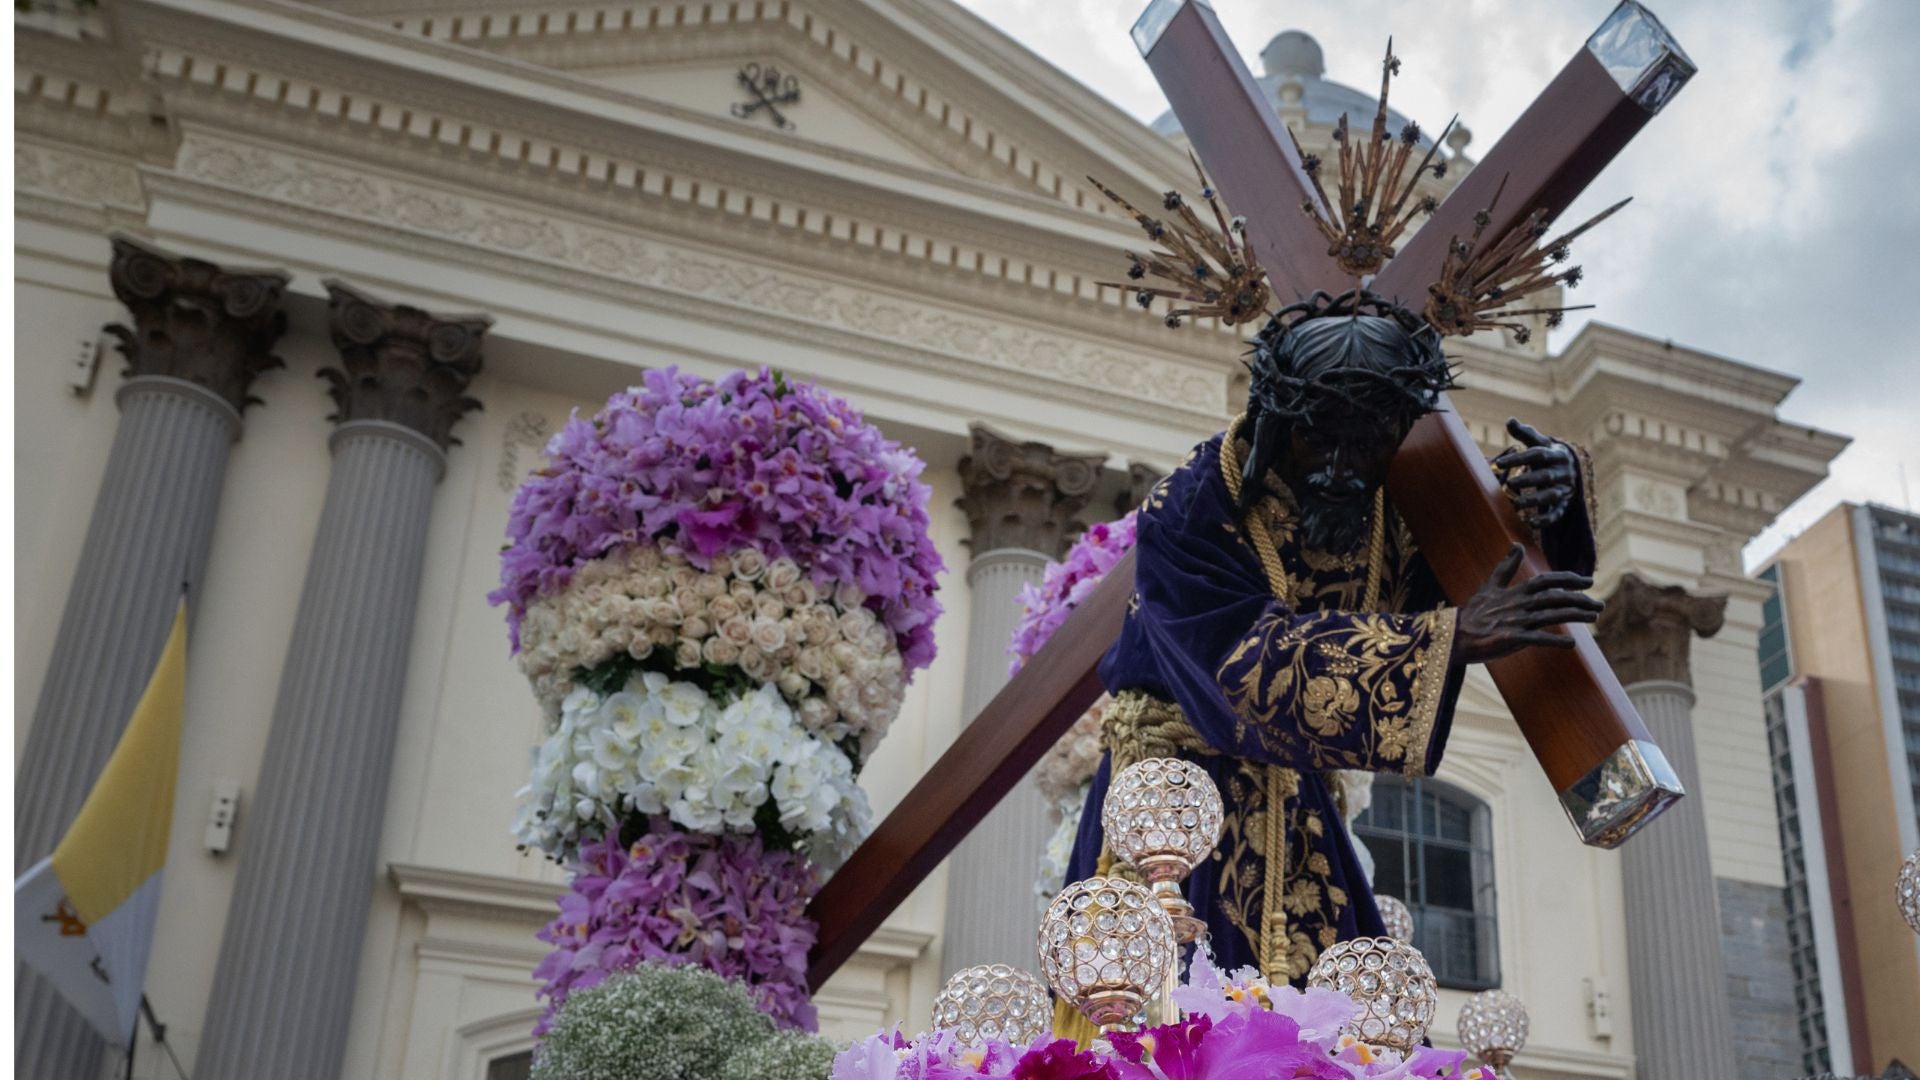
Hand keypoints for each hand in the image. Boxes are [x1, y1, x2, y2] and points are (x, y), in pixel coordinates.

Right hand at [1452, 543, 1603, 665]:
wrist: (1453, 635)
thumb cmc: (1472, 612)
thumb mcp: (1489, 586)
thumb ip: (1506, 567)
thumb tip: (1517, 545)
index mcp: (1514, 592)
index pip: (1546, 581)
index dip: (1568, 579)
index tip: (1588, 581)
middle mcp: (1518, 605)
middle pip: (1554, 597)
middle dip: (1579, 599)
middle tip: (1599, 604)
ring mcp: (1514, 622)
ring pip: (1550, 616)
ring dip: (1574, 615)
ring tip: (1594, 617)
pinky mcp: (1509, 640)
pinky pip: (1536, 640)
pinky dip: (1554, 641)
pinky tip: (1571, 644)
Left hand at [1493, 418, 1576, 527]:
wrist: (1571, 467)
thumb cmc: (1547, 453)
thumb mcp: (1539, 442)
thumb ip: (1525, 433)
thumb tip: (1510, 420)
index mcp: (1556, 454)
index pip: (1537, 455)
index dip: (1519, 458)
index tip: (1500, 464)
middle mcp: (1563, 471)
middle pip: (1545, 476)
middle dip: (1528, 480)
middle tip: (1510, 484)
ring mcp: (1565, 488)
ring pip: (1551, 496)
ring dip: (1534, 501)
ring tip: (1516, 504)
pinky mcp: (1565, 503)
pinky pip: (1557, 513)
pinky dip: (1546, 519)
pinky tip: (1531, 523)